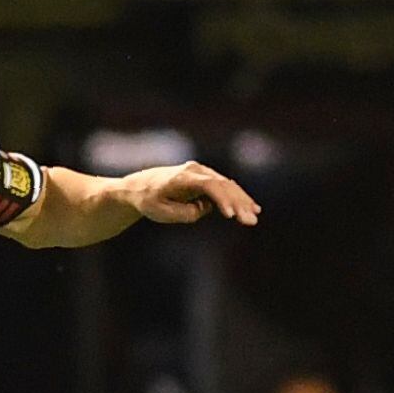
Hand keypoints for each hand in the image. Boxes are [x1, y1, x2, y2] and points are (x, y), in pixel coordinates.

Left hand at [121, 161, 260, 226]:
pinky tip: (252, 207)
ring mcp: (202, 172)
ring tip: (254, 217)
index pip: (209, 186)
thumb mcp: (160, 212)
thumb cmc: (148, 201)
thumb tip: (204, 209)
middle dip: (238, 204)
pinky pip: (224, 188)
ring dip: (242, 201)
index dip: (222, 199)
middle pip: (222, 185)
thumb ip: (183, 213)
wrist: (139, 187)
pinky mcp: (205, 179)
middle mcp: (195, 171)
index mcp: (182, 177)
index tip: (231, 215)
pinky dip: (237, 197)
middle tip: (250, 221)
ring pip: (227, 186)